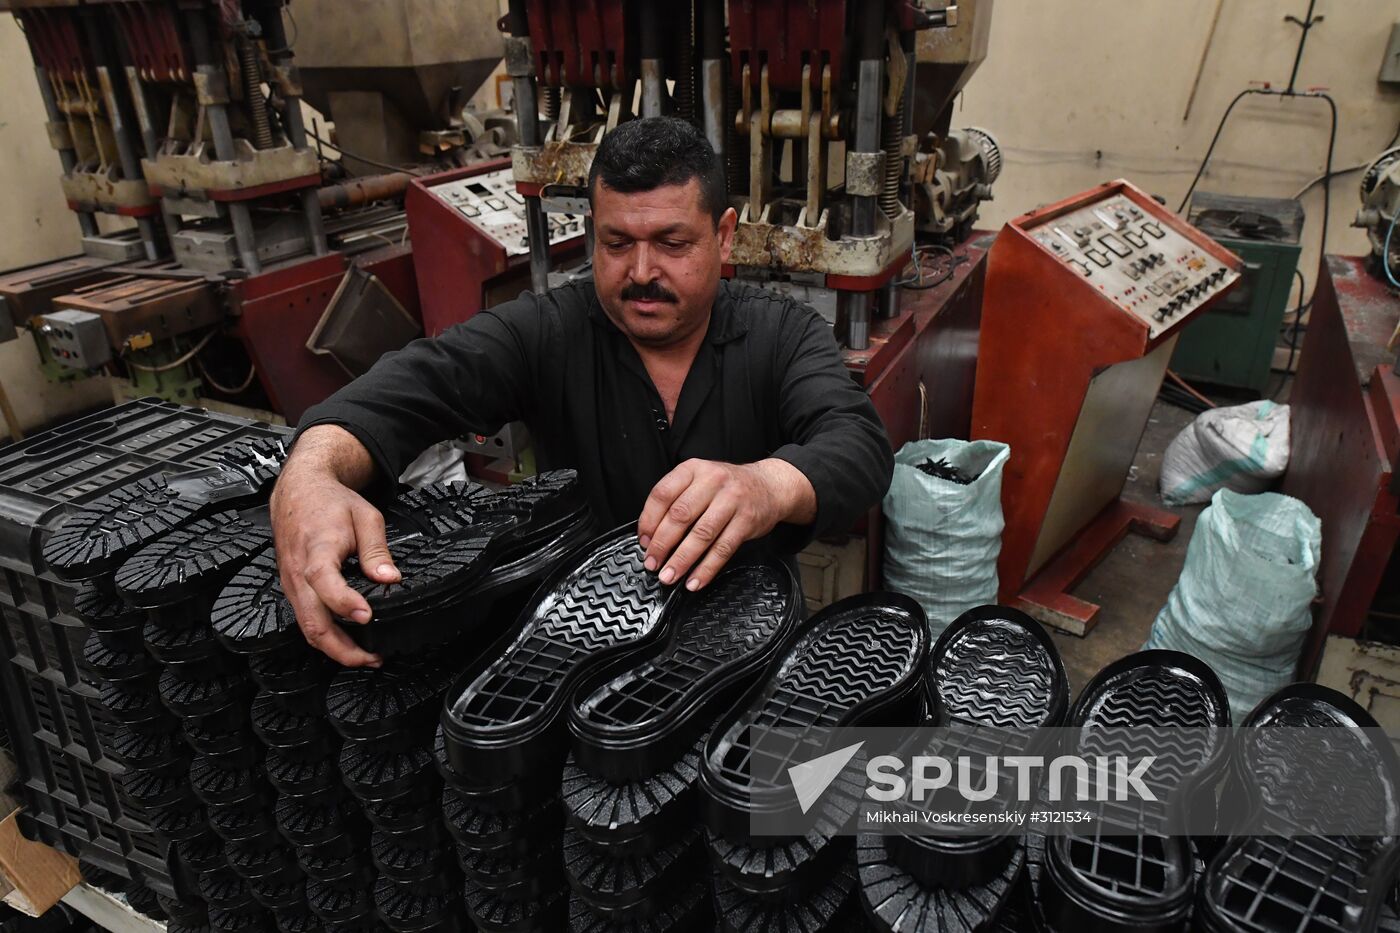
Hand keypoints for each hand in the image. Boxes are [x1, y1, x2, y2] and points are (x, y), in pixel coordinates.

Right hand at [270, 465, 400, 667]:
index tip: (367, 616)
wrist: (297, 492)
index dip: (344, 603)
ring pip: (307, 629)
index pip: (324, 581)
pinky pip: (305, 621)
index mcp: (317, 550)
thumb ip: (377, 550)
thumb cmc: (330, 502)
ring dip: (335, 649)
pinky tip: (347, 641)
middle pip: (312, 622)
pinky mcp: (292, 590)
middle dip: (343, 648)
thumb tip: (390, 578)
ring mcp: (291, 585)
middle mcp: (298, 573)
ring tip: (366, 657)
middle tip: (373, 657)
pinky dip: (325, 638)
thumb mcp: (365, 516)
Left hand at [637, 458, 814, 590]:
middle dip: (662, 545)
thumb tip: (650, 536)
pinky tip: (696, 580)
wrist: (770, 486)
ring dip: (682, 560)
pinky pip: (723, 549)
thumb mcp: (699, 480)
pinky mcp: (747, 521)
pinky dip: (707, 568)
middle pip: (680, 516)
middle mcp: (712, 481)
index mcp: (693, 469)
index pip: (662, 494)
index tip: (644, 542)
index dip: (649, 521)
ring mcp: (732, 500)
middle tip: (653, 564)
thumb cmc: (728, 487)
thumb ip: (676, 500)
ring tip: (670, 575)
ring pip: (701, 534)